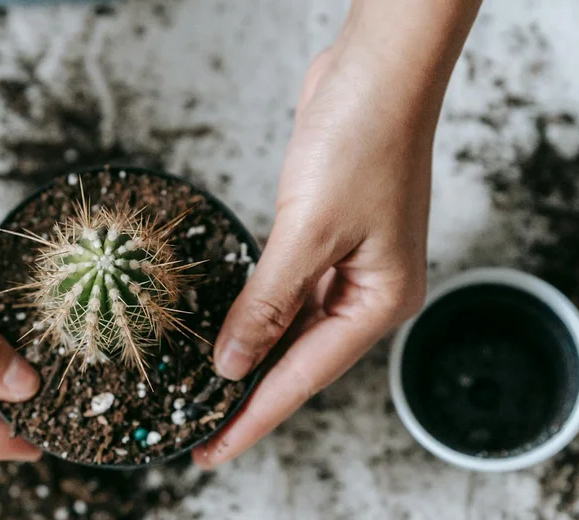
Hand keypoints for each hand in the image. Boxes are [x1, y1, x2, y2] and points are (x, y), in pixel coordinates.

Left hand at [193, 20, 462, 466]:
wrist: (375, 69)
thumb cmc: (363, 138)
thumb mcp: (307, 231)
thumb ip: (267, 302)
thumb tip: (233, 361)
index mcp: (380, 300)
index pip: (303, 376)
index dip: (253, 417)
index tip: (213, 451)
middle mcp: (369, 289)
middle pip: (299, 358)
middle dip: (248, 394)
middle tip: (198, 430)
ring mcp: (349, 262)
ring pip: (291, 326)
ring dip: (250, 354)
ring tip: (205, 391)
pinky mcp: (325, 235)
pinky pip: (285, 290)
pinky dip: (257, 311)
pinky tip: (230, 329)